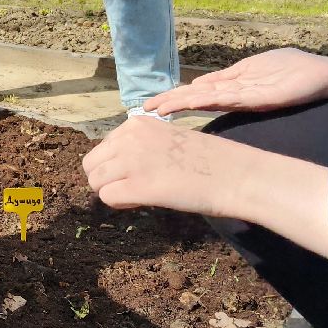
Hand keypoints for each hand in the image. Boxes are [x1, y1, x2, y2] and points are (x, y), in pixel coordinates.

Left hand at [83, 117, 244, 215]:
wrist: (235, 174)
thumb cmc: (208, 160)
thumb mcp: (167, 139)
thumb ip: (139, 146)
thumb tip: (114, 167)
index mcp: (137, 123)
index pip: (104, 147)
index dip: (116, 165)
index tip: (139, 172)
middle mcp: (130, 137)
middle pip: (92, 164)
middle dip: (106, 180)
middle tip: (132, 188)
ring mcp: (132, 160)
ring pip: (95, 181)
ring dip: (112, 192)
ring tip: (140, 195)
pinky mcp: (138, 185)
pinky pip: (107, 197)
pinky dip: (121, 204)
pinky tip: (143, 202)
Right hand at [144, 48, 327, 116]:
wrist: (322, 74)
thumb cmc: (290, 68)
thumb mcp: (250, 68)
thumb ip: (225, 78)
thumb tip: (196, 85)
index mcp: (232, 88)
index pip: (196, 94)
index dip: (173, 98)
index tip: (150, 104)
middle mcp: (235, 96)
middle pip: (197, 100)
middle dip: (171, 104)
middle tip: (145, 112)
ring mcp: (247, 98)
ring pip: (209, 101)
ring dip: (185, 104)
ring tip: (162, 108)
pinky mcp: (261, 99)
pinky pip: (232, 98)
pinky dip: (211, 99)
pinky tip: (193, 98)